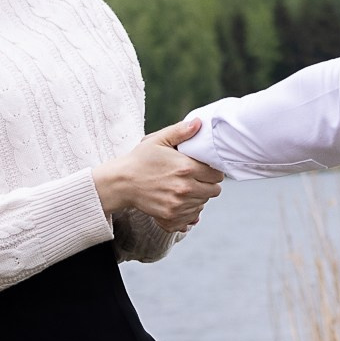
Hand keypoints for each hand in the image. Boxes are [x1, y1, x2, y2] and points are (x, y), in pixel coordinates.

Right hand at [93, 120, 221, 230]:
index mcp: (186, 168)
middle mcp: (185, 188)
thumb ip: (181, 131)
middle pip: (214, 191)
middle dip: (208, 185)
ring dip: (198, 197)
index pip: (217, 175)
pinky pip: (192, 217)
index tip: (206, 170)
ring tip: (185, 188)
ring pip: (203, 204)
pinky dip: (189, 211)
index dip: (213, 172)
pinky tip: (180, 201)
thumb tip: (199, 123)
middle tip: (196, 179)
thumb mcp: (158, 140)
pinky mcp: (171, 216)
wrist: (122, 183)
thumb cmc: (140, 160)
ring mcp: (178, 204)